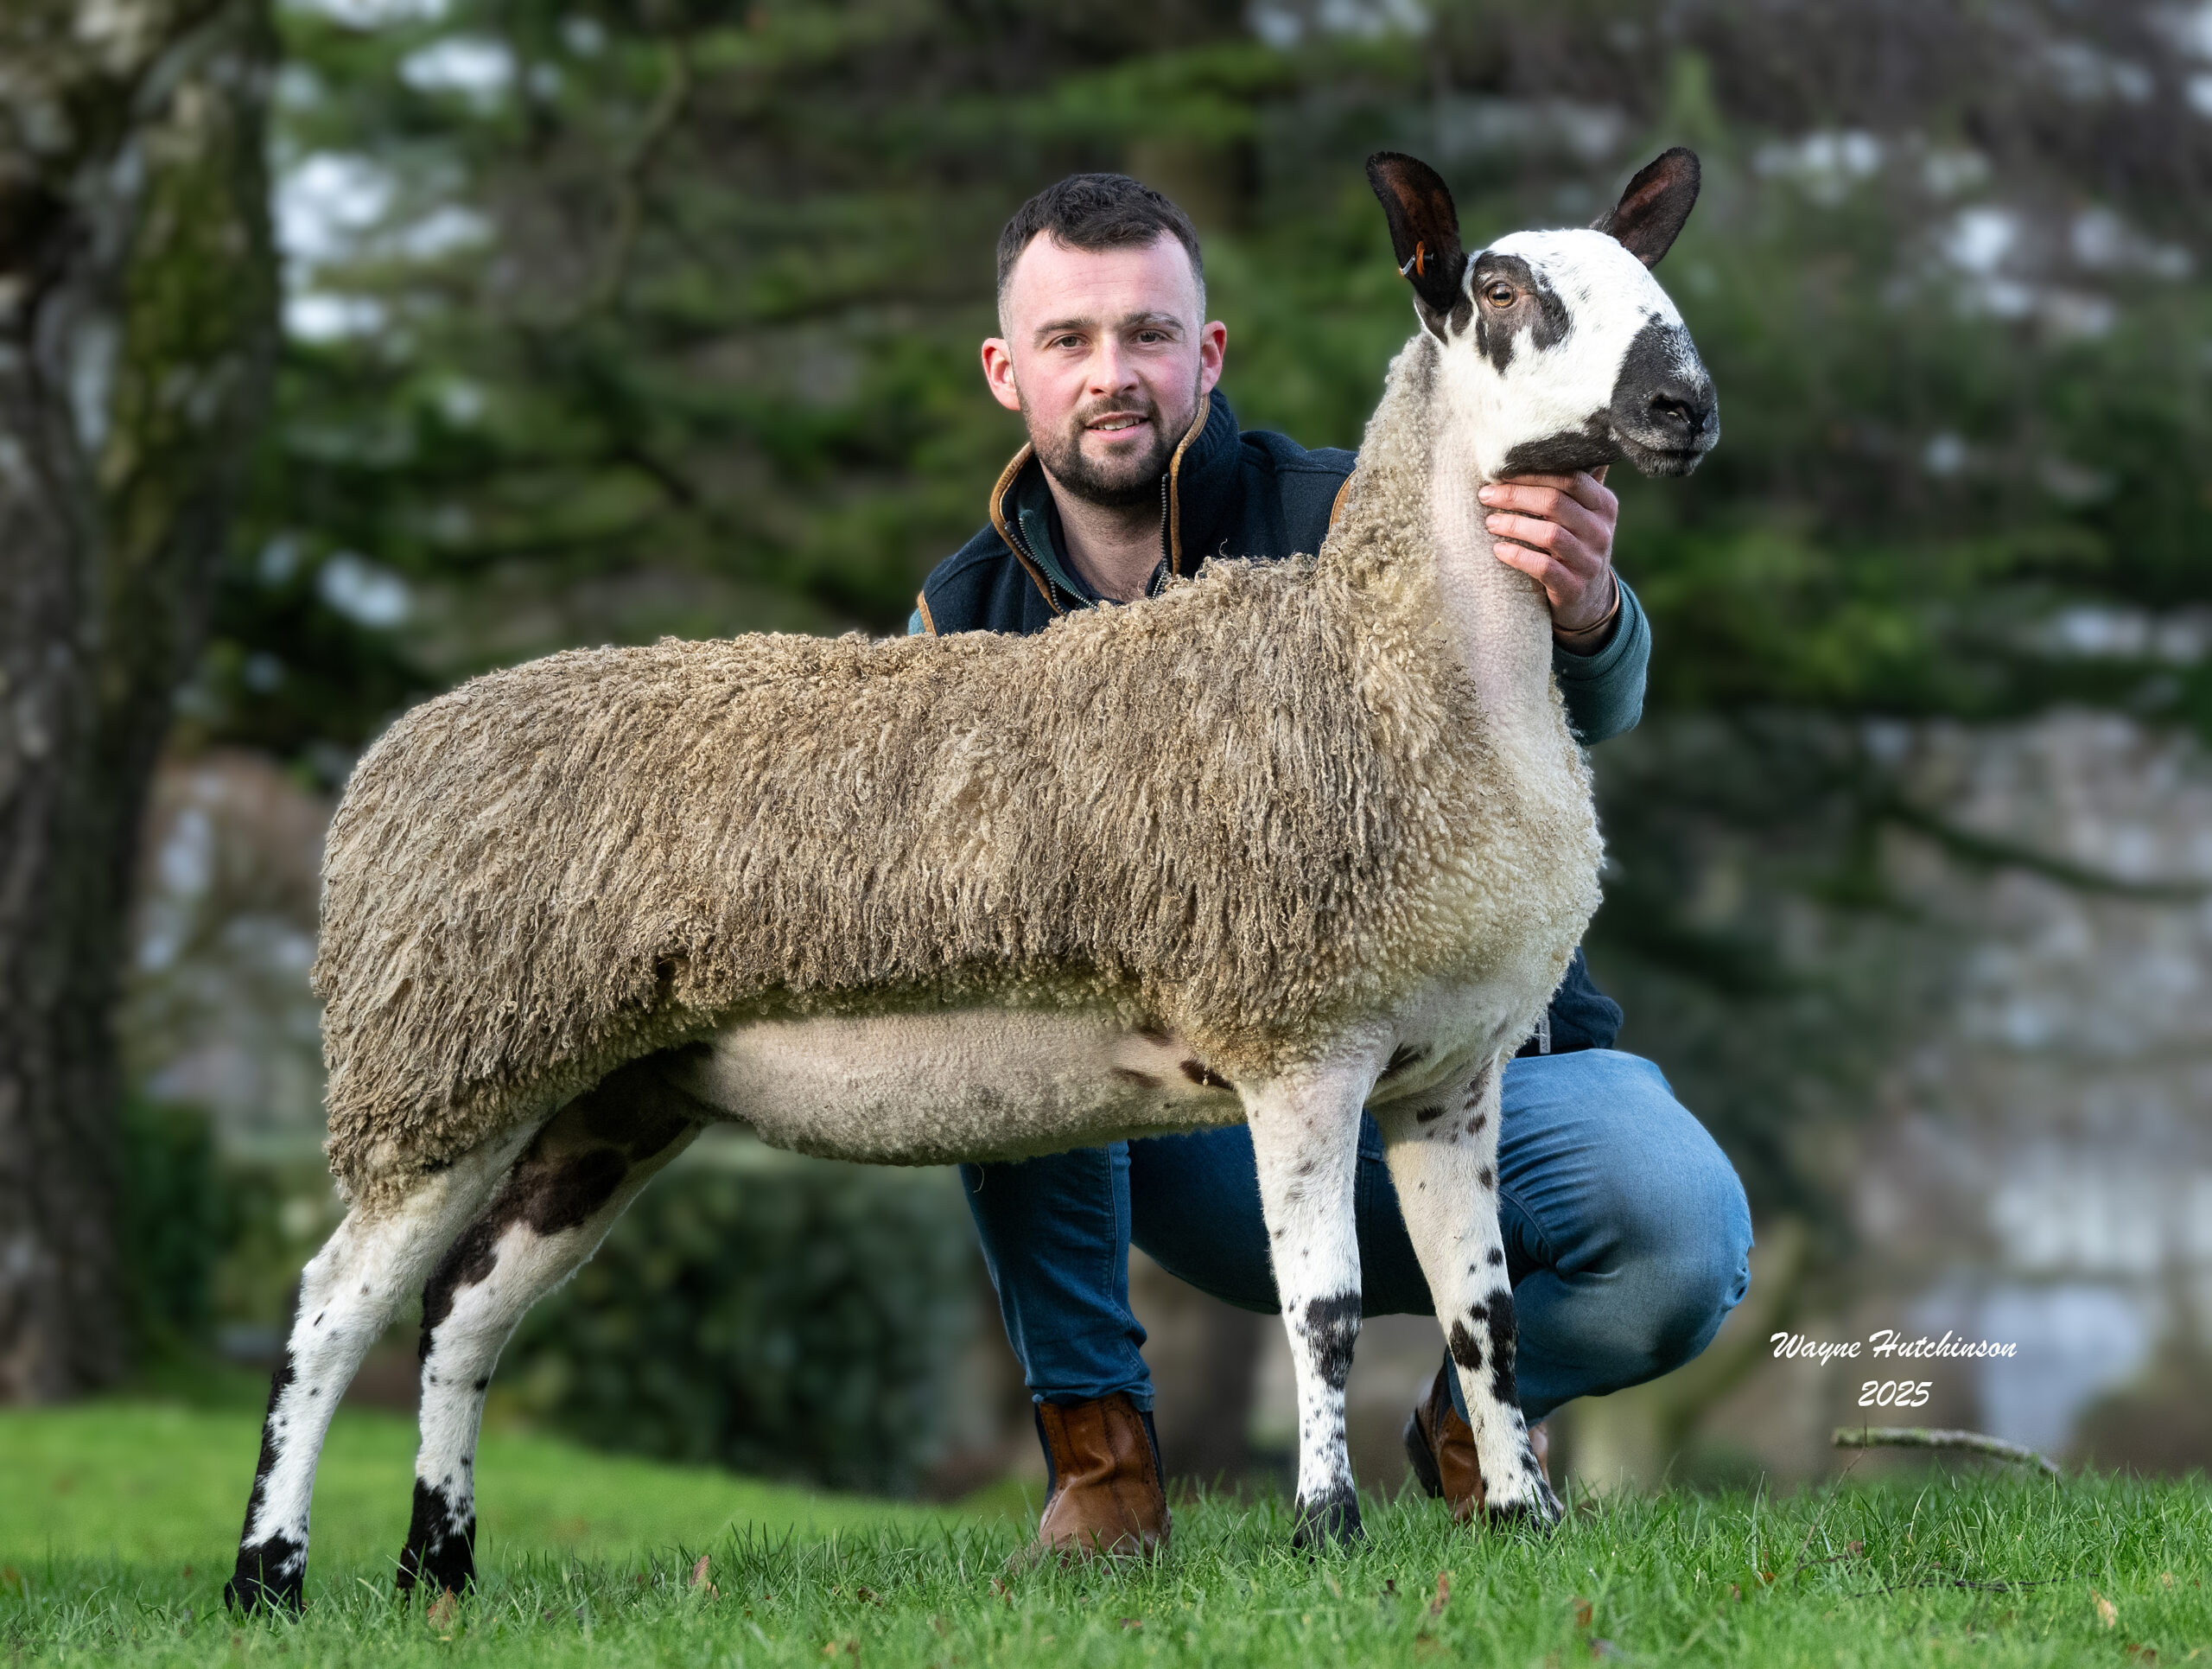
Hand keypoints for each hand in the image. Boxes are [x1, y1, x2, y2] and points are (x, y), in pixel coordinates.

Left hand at [1477, 467, 1618, 644]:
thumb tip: (1547, 442)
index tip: (1500, 473)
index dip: (1532, 474)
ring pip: (1549, 535)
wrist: (1588, 599)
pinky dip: (1518, 556)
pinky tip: (1498, 550)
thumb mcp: (1583, 514)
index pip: (1570, 479)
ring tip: (1489, 523)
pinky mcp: (1574, 588)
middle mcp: (1601, 531)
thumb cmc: (1575, 543)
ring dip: (1513, 525)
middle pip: (1555, 503)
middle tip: (1485, 496)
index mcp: (1604, 505)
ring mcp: (1590, 561)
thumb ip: (1573, 484)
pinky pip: (1544, 568)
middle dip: (1515, 497)